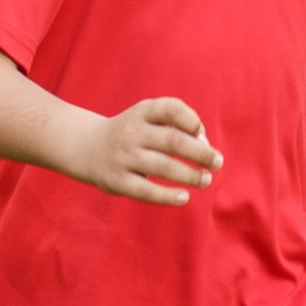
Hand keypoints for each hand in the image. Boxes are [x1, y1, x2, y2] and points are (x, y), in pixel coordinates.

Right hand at [75, 96, 220, 204]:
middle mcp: (132, 132)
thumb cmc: (133, 133)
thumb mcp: (148, 118)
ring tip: (205, 180)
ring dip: (190, 175)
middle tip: (218, 163)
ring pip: (164, 168)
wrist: (88, 147)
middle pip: (173, 141)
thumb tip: (204, 145)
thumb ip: (178, 125)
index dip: (192, 120)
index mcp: (142, 112)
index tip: (201, 133)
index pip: (172, 109)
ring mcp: (124, 157)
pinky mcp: (117, 181)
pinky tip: (184, 197)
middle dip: (201, 153)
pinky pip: (147, 191)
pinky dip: (168, 196)